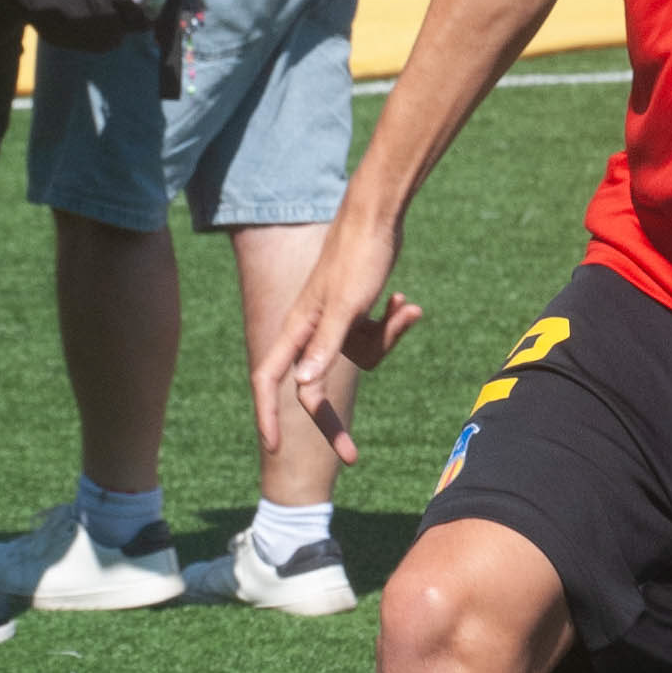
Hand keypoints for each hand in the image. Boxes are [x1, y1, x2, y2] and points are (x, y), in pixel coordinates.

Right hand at [266, 201, 421, 461]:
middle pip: (316, 386)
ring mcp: (334, 324)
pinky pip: (373, 338)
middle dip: (335, 418)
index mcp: (299, 328)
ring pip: (358, 359)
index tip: (272, 448)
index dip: (268, 414)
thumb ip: (326, 345)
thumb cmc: (359, 255)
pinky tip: (404, 301)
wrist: (379, 215)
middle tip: (353, 456)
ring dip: (384, 340)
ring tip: (402, 306)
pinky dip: (391, 323)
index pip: (271, 380)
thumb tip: (304, 386)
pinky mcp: (355, 314)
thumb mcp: (347, 305)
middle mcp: (310, 330)